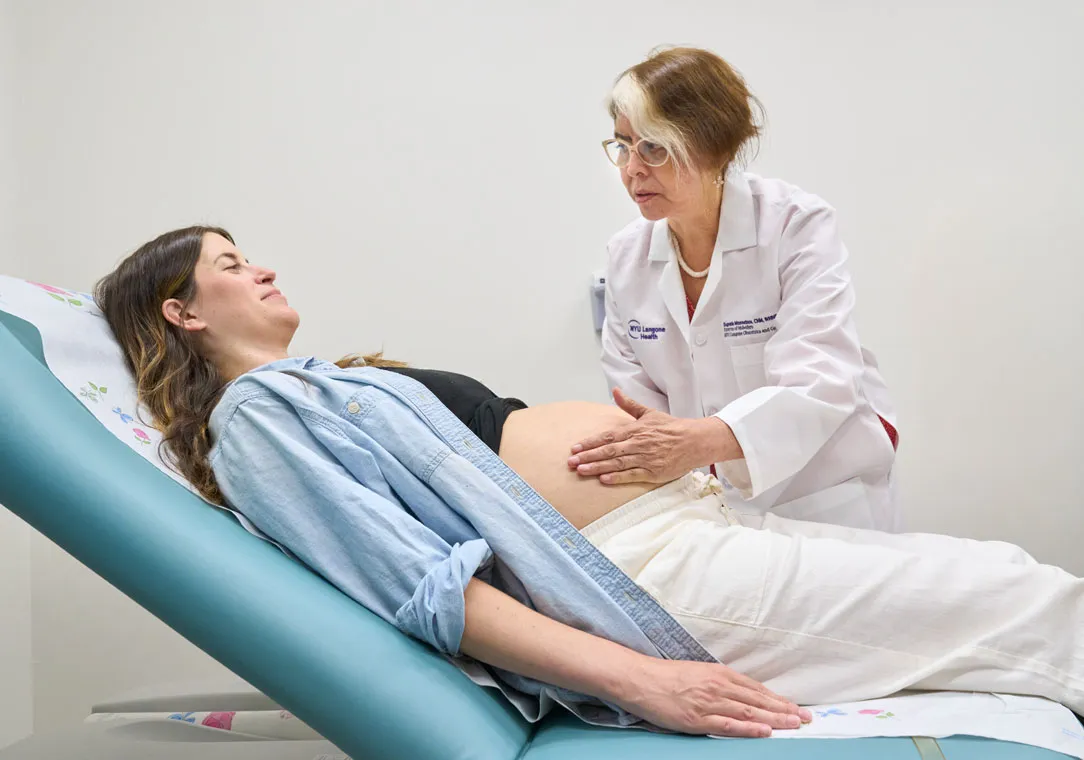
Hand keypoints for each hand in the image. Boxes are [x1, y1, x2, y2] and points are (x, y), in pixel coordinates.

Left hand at [567, 388, 739, 484]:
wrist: (695, 440)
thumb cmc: (671, 427)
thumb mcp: (649, 413)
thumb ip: (629, 404)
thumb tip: (615, 390)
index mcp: (635, 429)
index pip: (608, 436)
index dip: (590, 442)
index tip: (575, 448)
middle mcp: (638, 444)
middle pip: (609, 451)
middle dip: (588, 456)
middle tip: (571, 462)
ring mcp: (646, 458)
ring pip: (617, 463)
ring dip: (598, 467)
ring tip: (582, 471)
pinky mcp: (654, 472)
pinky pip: (633, 475)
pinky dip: (619, 477)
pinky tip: (605, 479)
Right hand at [611, 656, 811, 736]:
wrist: (639, 679)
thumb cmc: (665, 676)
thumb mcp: (697, 673)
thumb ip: (719, 683)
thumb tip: (740, 693)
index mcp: (719, 674)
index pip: (756, 689)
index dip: (778, 699)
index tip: (796, 707)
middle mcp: (718, 686)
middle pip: (758, 700)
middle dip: (785, 710)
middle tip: (807, 718)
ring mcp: (709, 703)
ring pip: (749, 712)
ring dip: (775, 719)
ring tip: (795, 725)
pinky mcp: (698, 719)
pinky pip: (728, 725)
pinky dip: (749, 728)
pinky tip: (765, 731)